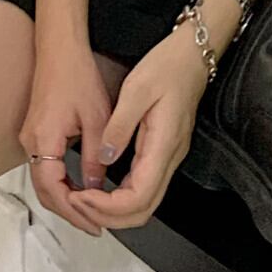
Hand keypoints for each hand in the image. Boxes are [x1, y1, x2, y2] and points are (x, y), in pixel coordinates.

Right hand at [19, 37, 112, 236]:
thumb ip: (96, 154)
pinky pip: (46, 166)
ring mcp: (31, 137)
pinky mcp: (37, 132)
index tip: (93, 223)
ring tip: (91, 210)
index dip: (74, 211)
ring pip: (44, 180)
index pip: (53, 190)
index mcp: (43, 140)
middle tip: (94, 225)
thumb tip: (98, 184)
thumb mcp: (96, 117)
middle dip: (69, 211)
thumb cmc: (76, 74)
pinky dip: (62, 181)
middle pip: (45, 191)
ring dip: (65, 198)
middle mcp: (31, 142)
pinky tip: (80, 185)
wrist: (61, 49)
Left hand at [66, 20, 210, 228]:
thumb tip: (104, 157)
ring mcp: (171, 155)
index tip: (81, 197)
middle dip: (107, 217)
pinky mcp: (166, 151)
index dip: (106, 208)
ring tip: (85, 199)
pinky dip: (122, 198)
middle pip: (143, 211)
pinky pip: (145, 187)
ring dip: (114, 211)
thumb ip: (119, 126)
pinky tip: (103, 189)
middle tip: (77, 204)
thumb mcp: (137, 88)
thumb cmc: (169, 65)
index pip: (137, 198)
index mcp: (164, 144)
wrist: (193, 53)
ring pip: (145, 203)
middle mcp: (171, 156)